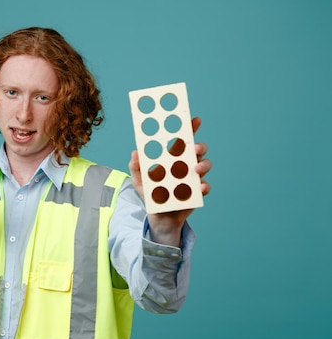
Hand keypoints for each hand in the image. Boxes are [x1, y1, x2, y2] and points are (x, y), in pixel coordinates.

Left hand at [128, 117, 211, 246]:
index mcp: (172, 159)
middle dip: (199, 146)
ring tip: (196, 168)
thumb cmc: (151, 196)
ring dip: (203, 164)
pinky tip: (200, 187)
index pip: (183, 141)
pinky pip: (204, 188)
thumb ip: (136, 168)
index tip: (194, 120)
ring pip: (204, 166)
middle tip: (195, 148)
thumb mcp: (139, 182)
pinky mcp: (197, 194)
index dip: (190, 129)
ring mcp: (193, 179)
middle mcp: (185, 166)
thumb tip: (135, 153)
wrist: (158, 219)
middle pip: (198, 151)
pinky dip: (204, 186)